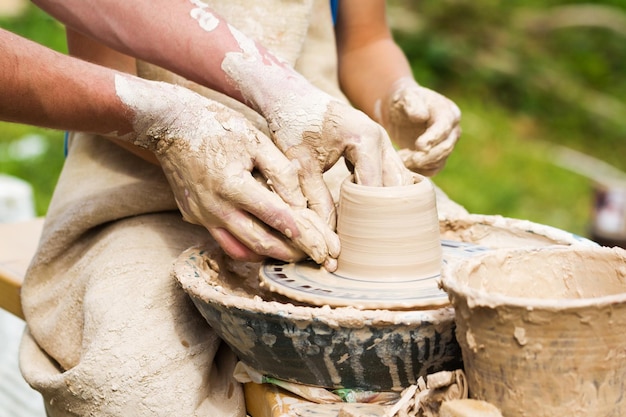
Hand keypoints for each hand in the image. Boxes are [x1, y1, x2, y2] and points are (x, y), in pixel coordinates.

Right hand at [118, 75, 339, 267]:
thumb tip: (301, 203)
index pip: (279, 220)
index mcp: (234, 186)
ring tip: (294, 253)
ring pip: (240, 250)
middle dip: (293, 255)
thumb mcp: (256, 140)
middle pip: (262, 244)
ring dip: (269, 256)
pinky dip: (247, 246)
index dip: (306, 238)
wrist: (170, 123)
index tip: (327, 249)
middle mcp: (216, 208)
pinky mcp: (194, 216)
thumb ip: (282, 172)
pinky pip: (224, 240)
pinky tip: (265, 240)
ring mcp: (202, 215)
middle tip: (318, 258)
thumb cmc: (217, 126)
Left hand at [263, 81, 414, 227]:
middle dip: (383, 212)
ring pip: (397, 181)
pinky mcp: (377, 147)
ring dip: (385, 203)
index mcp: (365, 139)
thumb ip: (316, 200)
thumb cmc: (292, 127)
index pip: (376, 187)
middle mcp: (381, 138)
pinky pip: (389, 175)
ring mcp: (382, 141)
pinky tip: (365, 211)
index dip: (366, 215)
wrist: (290, 98)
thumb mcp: (301, 166)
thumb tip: (330, 237)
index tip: (354, 239)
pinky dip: (382, 193)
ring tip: (368, 228)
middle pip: (396, 186)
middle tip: (368, 239)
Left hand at [379, 78, 460, 175]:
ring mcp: (447, 144)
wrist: (400, 112)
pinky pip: (433, 169)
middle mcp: (453, 130)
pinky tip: (405, 165)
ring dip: (420, 164)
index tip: (418, 146)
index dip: (433, 138)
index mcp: (448, 112)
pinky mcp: (439, 157)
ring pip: (440, 161)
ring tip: (401, 158)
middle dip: (426, 156)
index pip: (445, 127)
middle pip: (445, 147)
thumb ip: (412, 103)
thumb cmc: (404, 101)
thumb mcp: (405, 97)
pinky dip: (420, 170)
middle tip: (405, 158)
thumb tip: (422, 116)